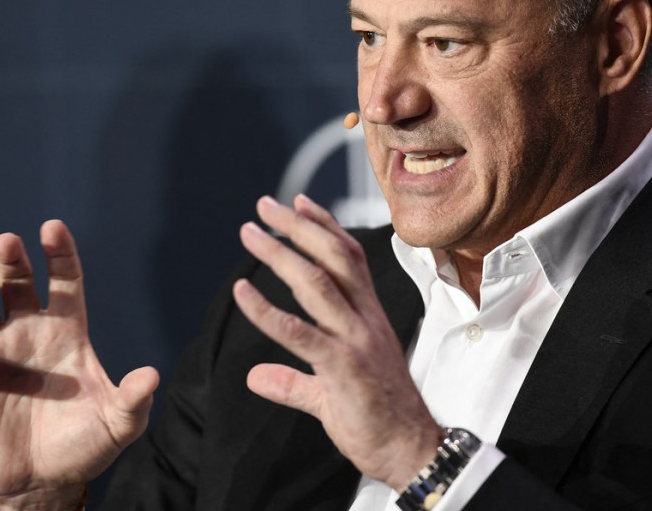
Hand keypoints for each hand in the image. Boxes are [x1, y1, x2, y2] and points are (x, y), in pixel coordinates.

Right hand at [0, 221, 158, 509]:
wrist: (44, 483)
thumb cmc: (85, 446)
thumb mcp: (119, 425)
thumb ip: (134, 401)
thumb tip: (152, 376)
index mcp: (69, 333)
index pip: (65, 283)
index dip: (60, 255)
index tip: (53, 228)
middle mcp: (31, 334)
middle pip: (18, 284)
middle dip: (11, 260)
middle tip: (6, 241)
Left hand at [235, 195, 442, 490]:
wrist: (410, 450)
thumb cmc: (378, 420)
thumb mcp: (330, 393)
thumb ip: (293, 381)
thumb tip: (255, 377)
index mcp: (369, 317)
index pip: (350, 258)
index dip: (325, 226)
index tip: (300, 201)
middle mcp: (364, 320)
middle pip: (333, 257)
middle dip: (298, 226)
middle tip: (265, 205)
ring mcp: (355, 340)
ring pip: (317, 283)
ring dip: (280, 253)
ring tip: (250, 233)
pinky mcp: (342, 367)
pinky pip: (299, 332)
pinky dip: (266, 310)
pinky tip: (242, 292)